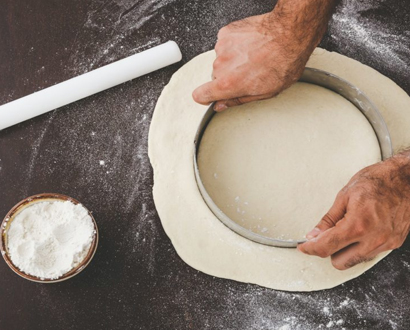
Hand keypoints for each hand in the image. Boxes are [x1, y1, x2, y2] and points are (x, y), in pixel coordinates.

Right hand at [192, 0, 335, 110]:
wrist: (290, 34)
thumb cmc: (283, 63)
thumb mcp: (264, 92)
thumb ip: (238, 100)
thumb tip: (221, 105)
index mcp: (228, 84)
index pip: (200, 95)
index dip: (206, 97)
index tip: (212, 96)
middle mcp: (221, 66)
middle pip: (216, 77)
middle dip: (228, 76)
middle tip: (248, 72)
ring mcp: (222, 48)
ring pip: (222, 60)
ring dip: (233, 60)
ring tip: (253, 57)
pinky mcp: (226, 33)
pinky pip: (225, 44)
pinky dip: (235, 45)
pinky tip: (250, 45)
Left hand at [298, 153, 409, 269]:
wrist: (406, 179)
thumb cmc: (377, 181)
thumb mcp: (344, 196)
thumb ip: (328, 220)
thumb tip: (314, 234)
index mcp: (358, 225)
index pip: (326, 247)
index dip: (310, 248)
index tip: (304, 246)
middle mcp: (374, 239)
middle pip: (339, 262)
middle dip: (329, 250)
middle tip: (326, 235)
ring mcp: (386, 244)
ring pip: (355, 261)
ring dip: (345, 250)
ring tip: (347, 229)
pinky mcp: (394, 244)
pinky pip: (369, 254)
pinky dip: (360, 246)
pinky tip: (360, 230)